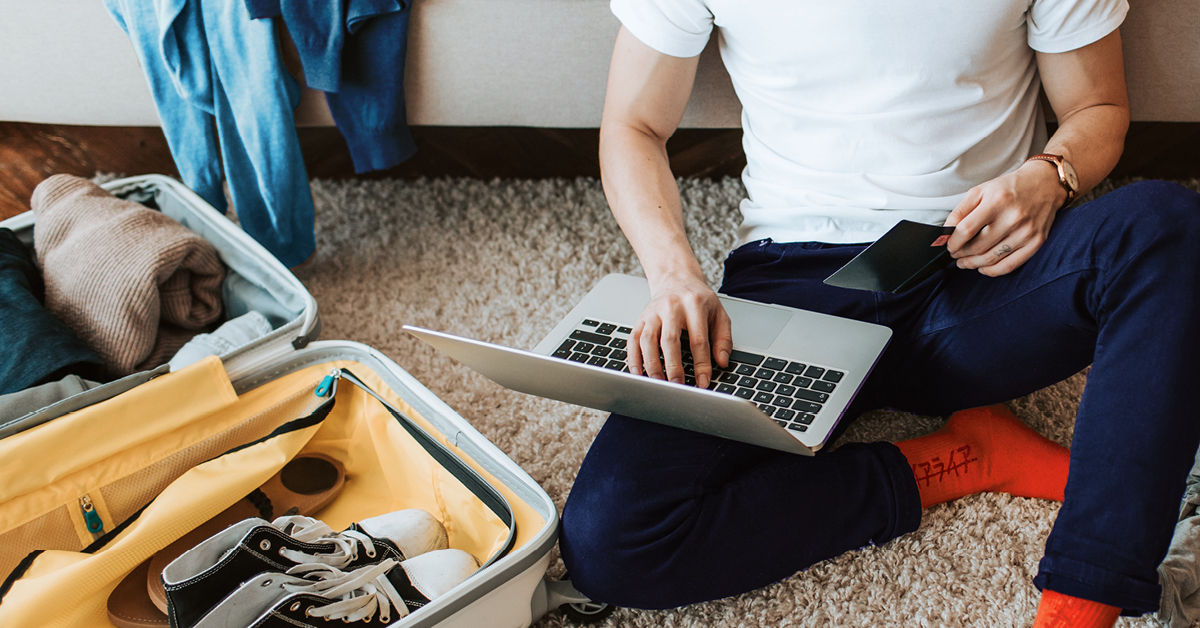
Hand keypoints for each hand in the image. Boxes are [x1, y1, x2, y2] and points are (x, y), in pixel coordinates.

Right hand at [628, 272, 733, 388]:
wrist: (676, 279)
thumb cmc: (699, 300)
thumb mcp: (719, 314)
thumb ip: (723, 339)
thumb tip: (721, 362)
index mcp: (694, 304)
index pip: (698, 339)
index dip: (701, 364)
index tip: (703, 382)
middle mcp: (671, 307)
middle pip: (670, 340)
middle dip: (673, 367)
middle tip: (678, 386)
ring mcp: (653, 312)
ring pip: (647, 340)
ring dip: (651, 364)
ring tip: (658, 383)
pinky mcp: (640, 318)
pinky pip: (632, 340)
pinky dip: (633, 358)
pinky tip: (638, 373)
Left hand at [944, 161, 1067, 276]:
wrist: (1045, 184)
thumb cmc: (1009, 188)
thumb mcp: (980, 190)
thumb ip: (961, 210)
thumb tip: (947, 232)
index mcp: (997, 201)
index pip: (967, 230)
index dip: (953, 242)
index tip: (948, 245)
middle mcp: (1014, 218)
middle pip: (978, 247)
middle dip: (961, 254)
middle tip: (955, 254)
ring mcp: (1027, 232)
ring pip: (991, 258)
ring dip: (972, 264)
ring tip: (964, 262)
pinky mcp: (1036, 242)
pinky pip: (1009, 265)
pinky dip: (992, 270)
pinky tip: (982, 267)